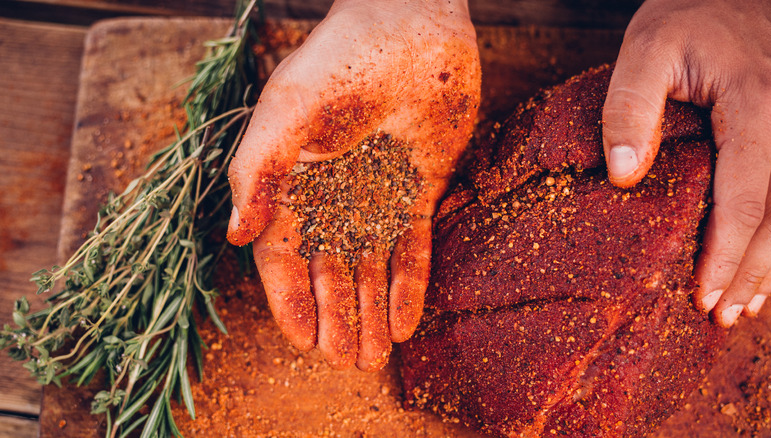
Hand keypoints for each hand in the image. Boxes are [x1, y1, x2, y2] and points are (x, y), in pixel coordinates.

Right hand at [227, 0, 479, 369]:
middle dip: (338, 318)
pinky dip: (410, 284)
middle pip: (330, 272)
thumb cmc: (339, 60)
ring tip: (376, 357)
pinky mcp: (418, 191)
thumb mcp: (286, 111)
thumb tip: (239, 237)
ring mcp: (377, 197)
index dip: (291, 301)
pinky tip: (408, 322)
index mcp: (291, 185)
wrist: (410, 27)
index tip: (303, 342)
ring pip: (372, 268)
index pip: (285, 257)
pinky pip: (413, 247)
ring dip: (373, 313)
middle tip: (347, 363)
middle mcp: (332, 199)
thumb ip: (257, 170)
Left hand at [602, 0, 770, 326]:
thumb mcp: (646, 49)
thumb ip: (630, 107)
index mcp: (759, 104)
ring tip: (747, 305)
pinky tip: (767, 260)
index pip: (746, 198)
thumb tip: (624, 176)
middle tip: (724, 315)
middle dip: (753, 272)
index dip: (725, 254)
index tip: (704, 295)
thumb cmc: (687, 17)